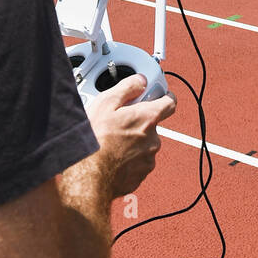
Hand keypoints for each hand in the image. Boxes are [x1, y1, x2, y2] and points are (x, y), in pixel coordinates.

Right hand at [85, 74, 176, 197]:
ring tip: (111, 141)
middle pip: (152, 125)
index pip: (170, 103)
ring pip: (144, 145)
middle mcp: (153, 140)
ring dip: (133, 142)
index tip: (156, 95)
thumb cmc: (95, 139)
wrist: (88, 176)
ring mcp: (148, 160)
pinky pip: (138, 163)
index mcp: (148, 119)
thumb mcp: (106, 103)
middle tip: (119, 121)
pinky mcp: (140, 176)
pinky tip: (112, 156)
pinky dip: (128, 159)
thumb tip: (140, 81)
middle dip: (138, 122)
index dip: (164, 97)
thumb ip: (127, 87)